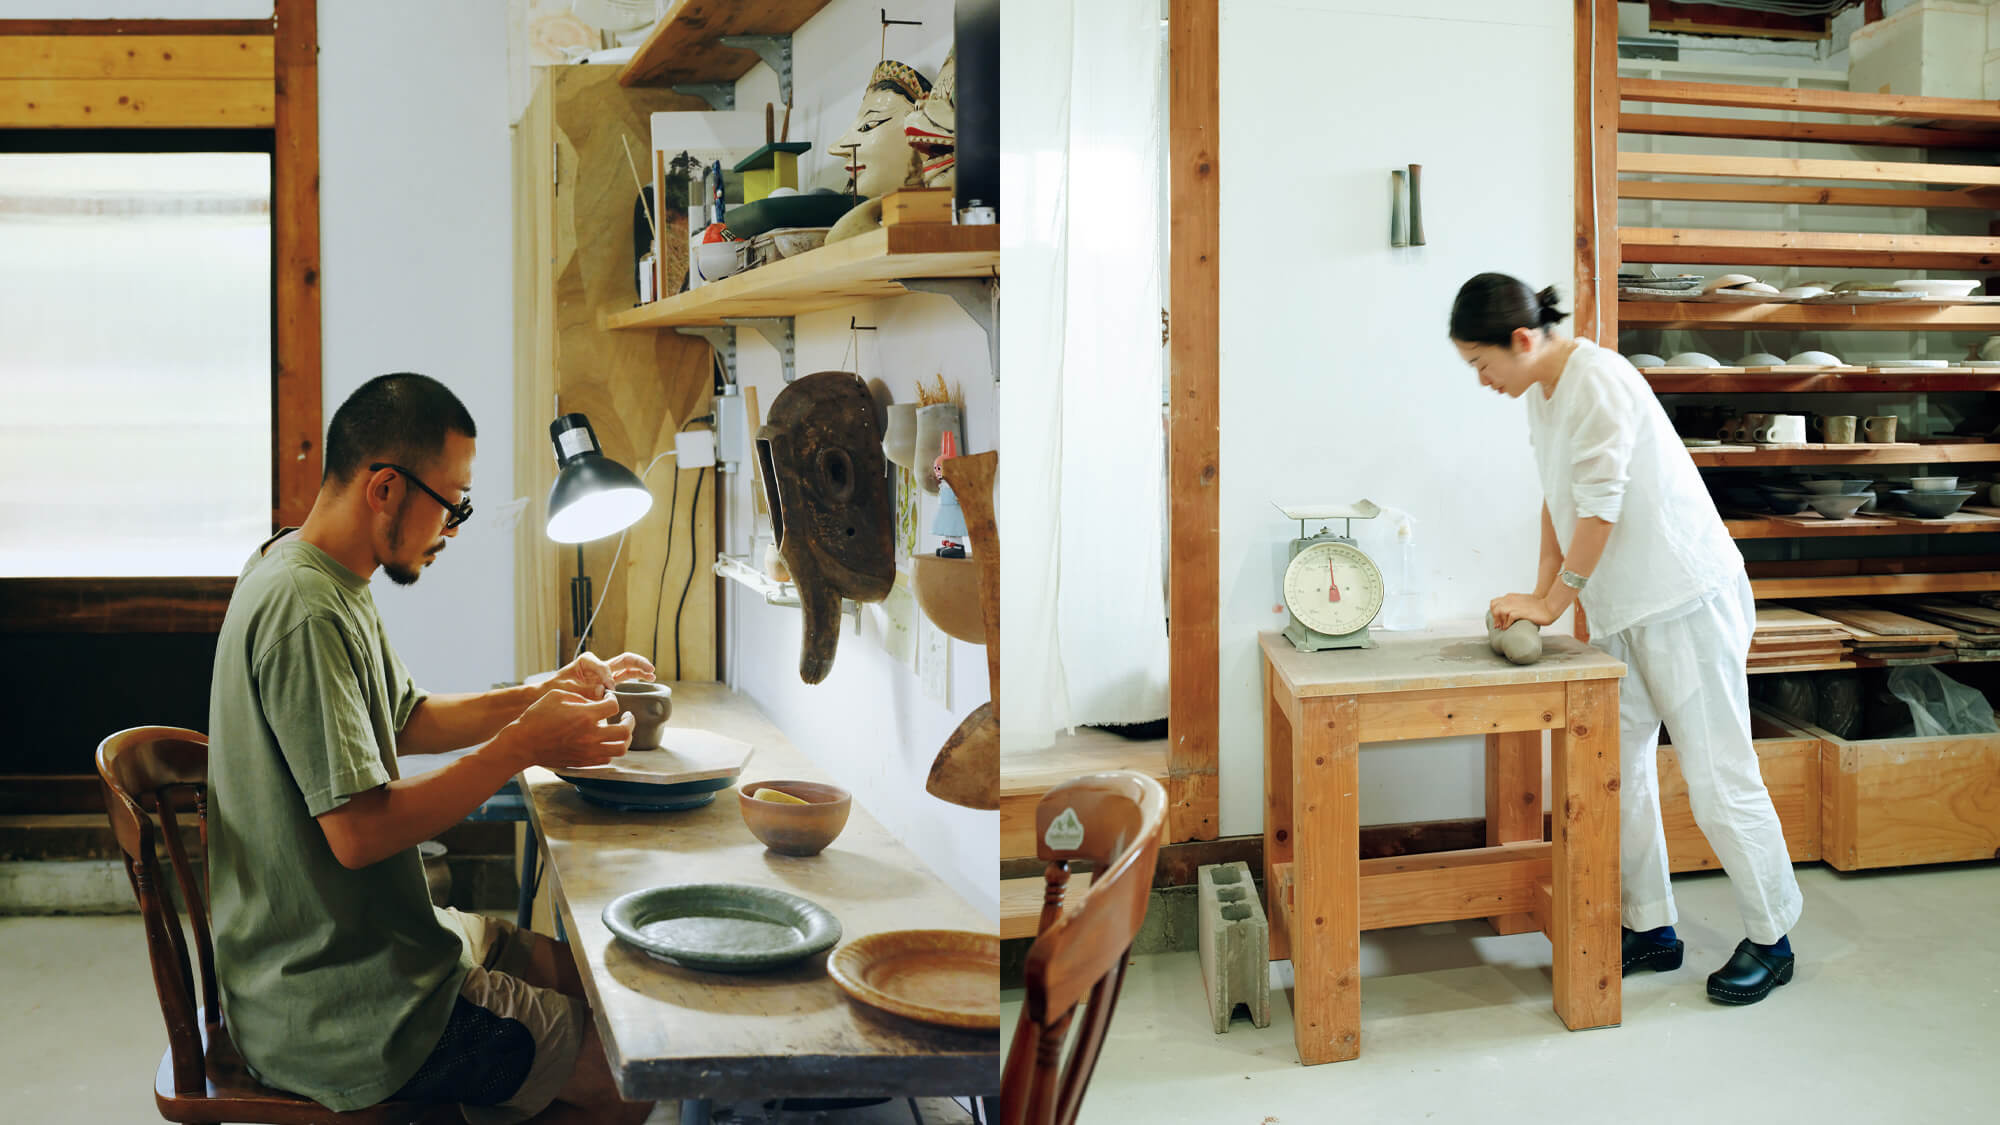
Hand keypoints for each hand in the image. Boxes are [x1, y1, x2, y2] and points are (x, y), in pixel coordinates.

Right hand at [505, 689, 633, 770]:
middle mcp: (590, 735)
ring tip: (622, 732)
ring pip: (620, 749)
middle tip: (627, 717)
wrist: (523, 744)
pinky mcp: (583, 762)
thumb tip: (597, 697)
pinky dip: (611, 750)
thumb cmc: (537, 717)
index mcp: (585, 715)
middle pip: (625, 731)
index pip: (614, 706)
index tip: (609, 698)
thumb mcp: (557, 696)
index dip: (613, 699)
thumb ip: (581, 695)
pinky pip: (607, 759)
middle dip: (629, 721)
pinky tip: (606, 742)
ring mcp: (588, 751)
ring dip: (625, 739)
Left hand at [545, 651, 656, 700]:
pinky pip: (624, 676)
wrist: (548, 695)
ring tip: (652, 674)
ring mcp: (604, 673)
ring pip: (626, 667)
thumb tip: (603, 689)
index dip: (608, 677)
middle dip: (637, 663)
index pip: (603, 666)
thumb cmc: (556, 690)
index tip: (609, 690)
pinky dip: (636, 676)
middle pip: (622, 659)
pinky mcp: (606, 682)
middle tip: (650, 669)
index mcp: (586, 662)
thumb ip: (585, 689)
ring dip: (640, 669)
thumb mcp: (566, 689)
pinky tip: (648, 679)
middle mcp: (598, 665)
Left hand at [1490, 593, 1555, 628]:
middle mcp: (1510, 600)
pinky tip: (1509, 627)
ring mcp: (1515, 605)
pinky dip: (1507, 624)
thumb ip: (1513, 605)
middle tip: (1499, 625)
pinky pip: (1509, 617)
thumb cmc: (1537, 606)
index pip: (1493, 603)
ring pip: (1499, 611)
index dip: (1493, 612)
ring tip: (1503, 627)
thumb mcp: (1521, 602)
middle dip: (1494, 617)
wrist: (1549, 606)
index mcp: (1510, 597)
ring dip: (1500, 621)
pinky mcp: (1521, 612)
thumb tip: (1506, 616)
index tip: (1497, 620)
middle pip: (1494, 607)